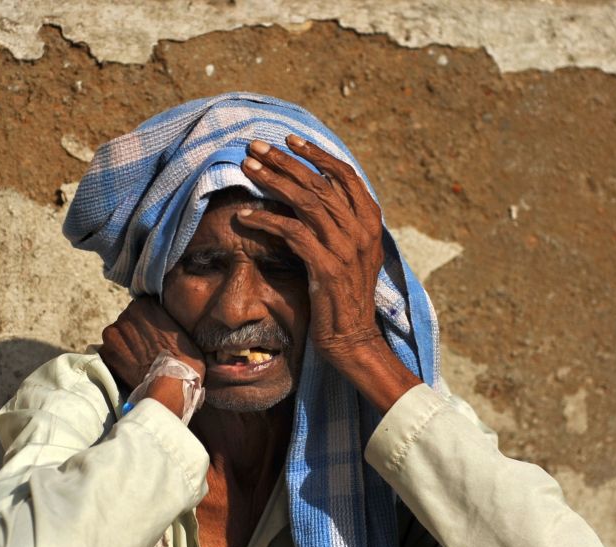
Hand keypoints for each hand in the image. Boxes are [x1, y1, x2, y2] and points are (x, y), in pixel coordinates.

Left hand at [99, 297, 205, 391]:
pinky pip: (110, 353)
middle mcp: (125, 315)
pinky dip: (117, 359)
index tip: (155, 334)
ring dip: (124, 345)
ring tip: (139, 359)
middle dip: (135, 333)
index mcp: (145, 305)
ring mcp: (112, 334)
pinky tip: (131, 368)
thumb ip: (164, 321)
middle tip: (148, 349)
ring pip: (117, 336)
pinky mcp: (105, 353)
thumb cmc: (183, 360)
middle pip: (128, 321)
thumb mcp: (181, 330)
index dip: (149, 322)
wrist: (170, 385)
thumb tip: (161, 324)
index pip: (142, 307)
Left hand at [236, 134, 419, 411]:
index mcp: (371, 221)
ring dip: (272, 181)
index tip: (290, 141)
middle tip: (255, 147)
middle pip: (319, 182)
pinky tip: (244, 215)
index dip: (317, 154)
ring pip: (305, 201)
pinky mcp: (326, 266)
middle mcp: (361, 229)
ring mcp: (345, 247)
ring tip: (246, 169)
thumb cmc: (344, 295)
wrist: (352, 336)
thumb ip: (341, 223)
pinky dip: (266, 220)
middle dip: (284, 161)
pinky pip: (292, 232)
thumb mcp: (351, 252)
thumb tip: (314, 194)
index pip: (345, 174)